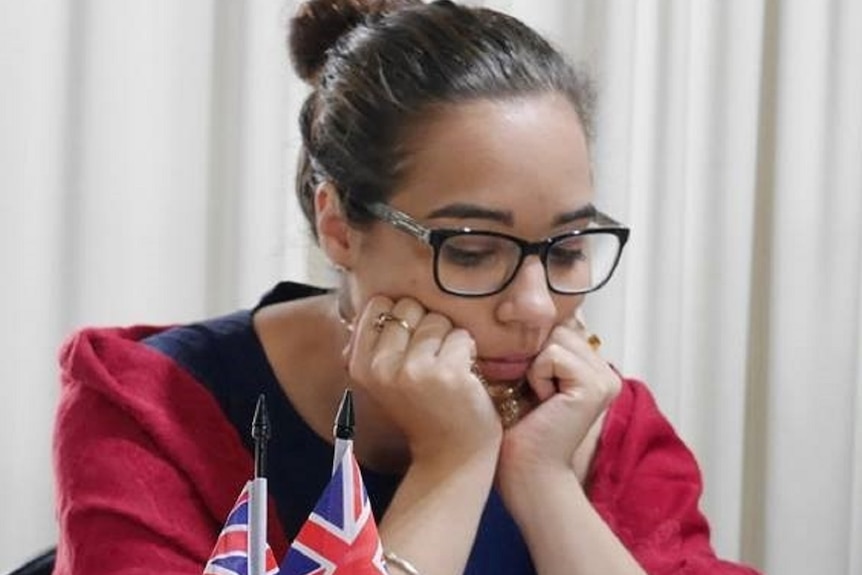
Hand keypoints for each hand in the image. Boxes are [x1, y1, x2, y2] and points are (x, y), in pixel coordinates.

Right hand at [345, 295, 501, 466]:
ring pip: (438, 319)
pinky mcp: (447, 373)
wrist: (450, 456)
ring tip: (446, 369)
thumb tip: (381, 302)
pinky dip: (468, 352)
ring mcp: (414, 370)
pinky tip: (463, 376)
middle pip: (409, 306)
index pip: (378, 304)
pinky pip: (462, 336)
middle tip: (430, 359)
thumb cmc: (422, 409)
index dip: (400, 317)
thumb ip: (375, 343)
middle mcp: (382, 366)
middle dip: (426, 325)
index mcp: (360, 364)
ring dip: (449, 339)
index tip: (409, 342)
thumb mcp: (383, 379)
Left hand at [496, 313, 620, 487]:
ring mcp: (605, 378)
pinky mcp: (595, 387)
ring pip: (555, 339)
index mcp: (593, 367)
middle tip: (535, 393)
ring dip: (535, 367)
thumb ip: (541, 347)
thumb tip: (527, 310)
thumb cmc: (519, 427)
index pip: (562, 326)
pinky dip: (537, 376)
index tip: (531, 377)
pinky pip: (552, 356)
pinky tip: (543, 402)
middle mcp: (605, 371)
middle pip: (558, 328)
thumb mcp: (530, 377)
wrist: (525, 469)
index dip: (538, 345)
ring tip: (540, 398)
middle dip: (536, 356)